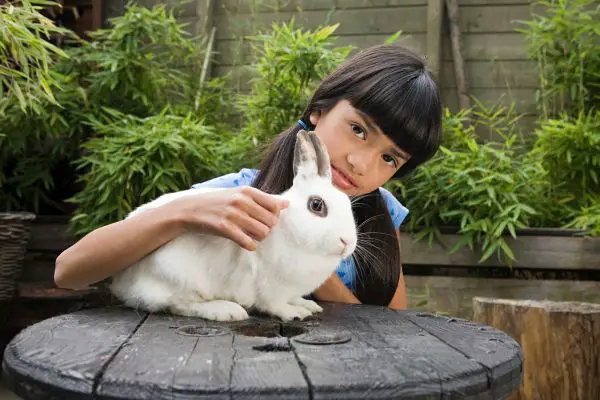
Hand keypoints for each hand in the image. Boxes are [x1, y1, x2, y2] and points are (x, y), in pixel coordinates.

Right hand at [170, 186, 288, 250]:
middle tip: (256, 229)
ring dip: (259, 238)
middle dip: (267, 228)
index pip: (275, 206)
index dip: (274, 216)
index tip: (264, 219)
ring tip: (250, 235)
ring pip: (263, 233)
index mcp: (247, 191)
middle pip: (271, 222)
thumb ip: (263, 199)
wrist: (189, 210)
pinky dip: (250, 245)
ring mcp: (233, 214)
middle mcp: (242, 201)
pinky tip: (244, 241)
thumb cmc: (218, 202)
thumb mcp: (239, 194)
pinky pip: (249, 243)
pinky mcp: (225, 228)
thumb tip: (287, 204)